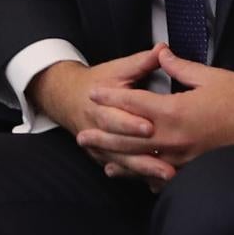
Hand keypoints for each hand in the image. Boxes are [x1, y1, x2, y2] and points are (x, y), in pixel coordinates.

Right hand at [30, 47, 168, 181]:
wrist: (67, 98)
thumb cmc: (98, 82)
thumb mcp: (118, 69)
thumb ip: (142, 62)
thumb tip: (163, 49)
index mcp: (101, 103)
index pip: (116, 115)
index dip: (131, 123)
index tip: (149, 127)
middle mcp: (99, 127)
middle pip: (120, 144)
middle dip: (142, 154)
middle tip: (165, 164)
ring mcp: (100, 145)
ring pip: (122, 161)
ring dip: (144, 171)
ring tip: (166, 176)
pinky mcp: (104, 156)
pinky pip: (121, 170)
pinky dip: (137, 177)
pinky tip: (154, 185)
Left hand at [80, 45, 233, 179]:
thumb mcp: (208, 76)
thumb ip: (179, 66)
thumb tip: (160, 52)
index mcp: (174, 111)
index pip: (134, 104)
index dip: (111, 98)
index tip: (92, 95)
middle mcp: (174, 138)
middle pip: (129, 138)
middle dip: (104, 136)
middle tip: (82, 136)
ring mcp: (183, 157)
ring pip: (142, 160)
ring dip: (119, 159)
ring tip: (99, 159)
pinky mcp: (194, 168)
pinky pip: (164, 175)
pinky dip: (146, 176)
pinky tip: (134, 177)